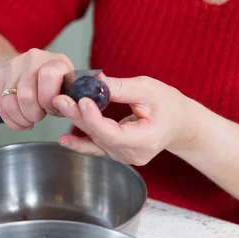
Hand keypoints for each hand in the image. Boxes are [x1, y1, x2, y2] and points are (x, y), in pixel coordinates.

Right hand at [0, 49, 73, 130]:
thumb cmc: (58, 89)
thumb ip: (66, 102)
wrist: (40, 74)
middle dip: (32, 114)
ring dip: (19, 118)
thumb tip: (56, 106)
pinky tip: (18, 119)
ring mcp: (15, 65)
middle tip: (38, 117)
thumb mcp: (68, 95)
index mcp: (56, 61)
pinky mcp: (1, 74)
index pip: (49, 75)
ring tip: (28, 120)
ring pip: (9, 102)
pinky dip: (8, 118)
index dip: (47, 98)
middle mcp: (34, 59)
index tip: (49, 107)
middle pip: (25, 94)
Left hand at [53, 75, 202, 165]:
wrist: (179, 124)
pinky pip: (95, 147)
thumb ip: (121, 88)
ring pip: (95, 140)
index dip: (95, 119)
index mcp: (146, 140)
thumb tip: (94, 80)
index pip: (114, 133)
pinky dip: (80, 140)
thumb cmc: (169, 105)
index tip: (81, 101)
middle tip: (60, 99)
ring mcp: (123, 157)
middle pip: (100, 136)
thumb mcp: (149, 90)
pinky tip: (64, 138)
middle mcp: (132, 154)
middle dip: (79, 116)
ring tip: (60, 106)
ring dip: (77, 123)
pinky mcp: (115, 153)